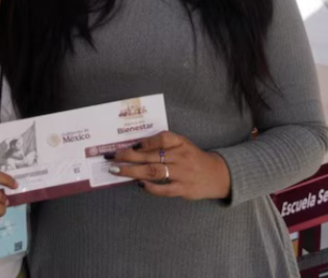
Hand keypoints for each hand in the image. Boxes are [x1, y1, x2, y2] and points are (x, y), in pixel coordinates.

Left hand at [107, 131, 230, 200]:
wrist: (216, 175)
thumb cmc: (193, 158)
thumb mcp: (183, 145)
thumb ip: (164, 145)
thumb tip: (135, 148)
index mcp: (181, 143)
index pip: (163, 138)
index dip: (146, 141)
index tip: (131, 145)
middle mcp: (181, 157)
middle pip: (151, 156)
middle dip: (128, 156)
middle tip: (111, 157)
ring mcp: (182, 173)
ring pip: (153, 171)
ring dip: (132, 171)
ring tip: (117, 170)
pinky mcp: (183, 189)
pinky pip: (164, 189)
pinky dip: (150, 187)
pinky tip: (138, 184)